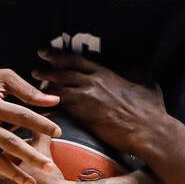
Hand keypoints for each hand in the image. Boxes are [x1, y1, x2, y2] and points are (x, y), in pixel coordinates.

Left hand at [33, 47, 164, 155]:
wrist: (147, 130)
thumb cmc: (150, 110)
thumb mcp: (147, 86)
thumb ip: (138, 76)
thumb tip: (135, 71)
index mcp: (106, 74)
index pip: (76, 60)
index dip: (58, 56)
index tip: (46, 52)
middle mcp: (93, 83)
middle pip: (63, 72)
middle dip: (47, 68)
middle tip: (35, 66)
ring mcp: (86, 98)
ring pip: (59, 88)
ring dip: (44, 85)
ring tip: (34, 84)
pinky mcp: (83, 115)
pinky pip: (61, 106)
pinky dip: (49, 104)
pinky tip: (40, 105)